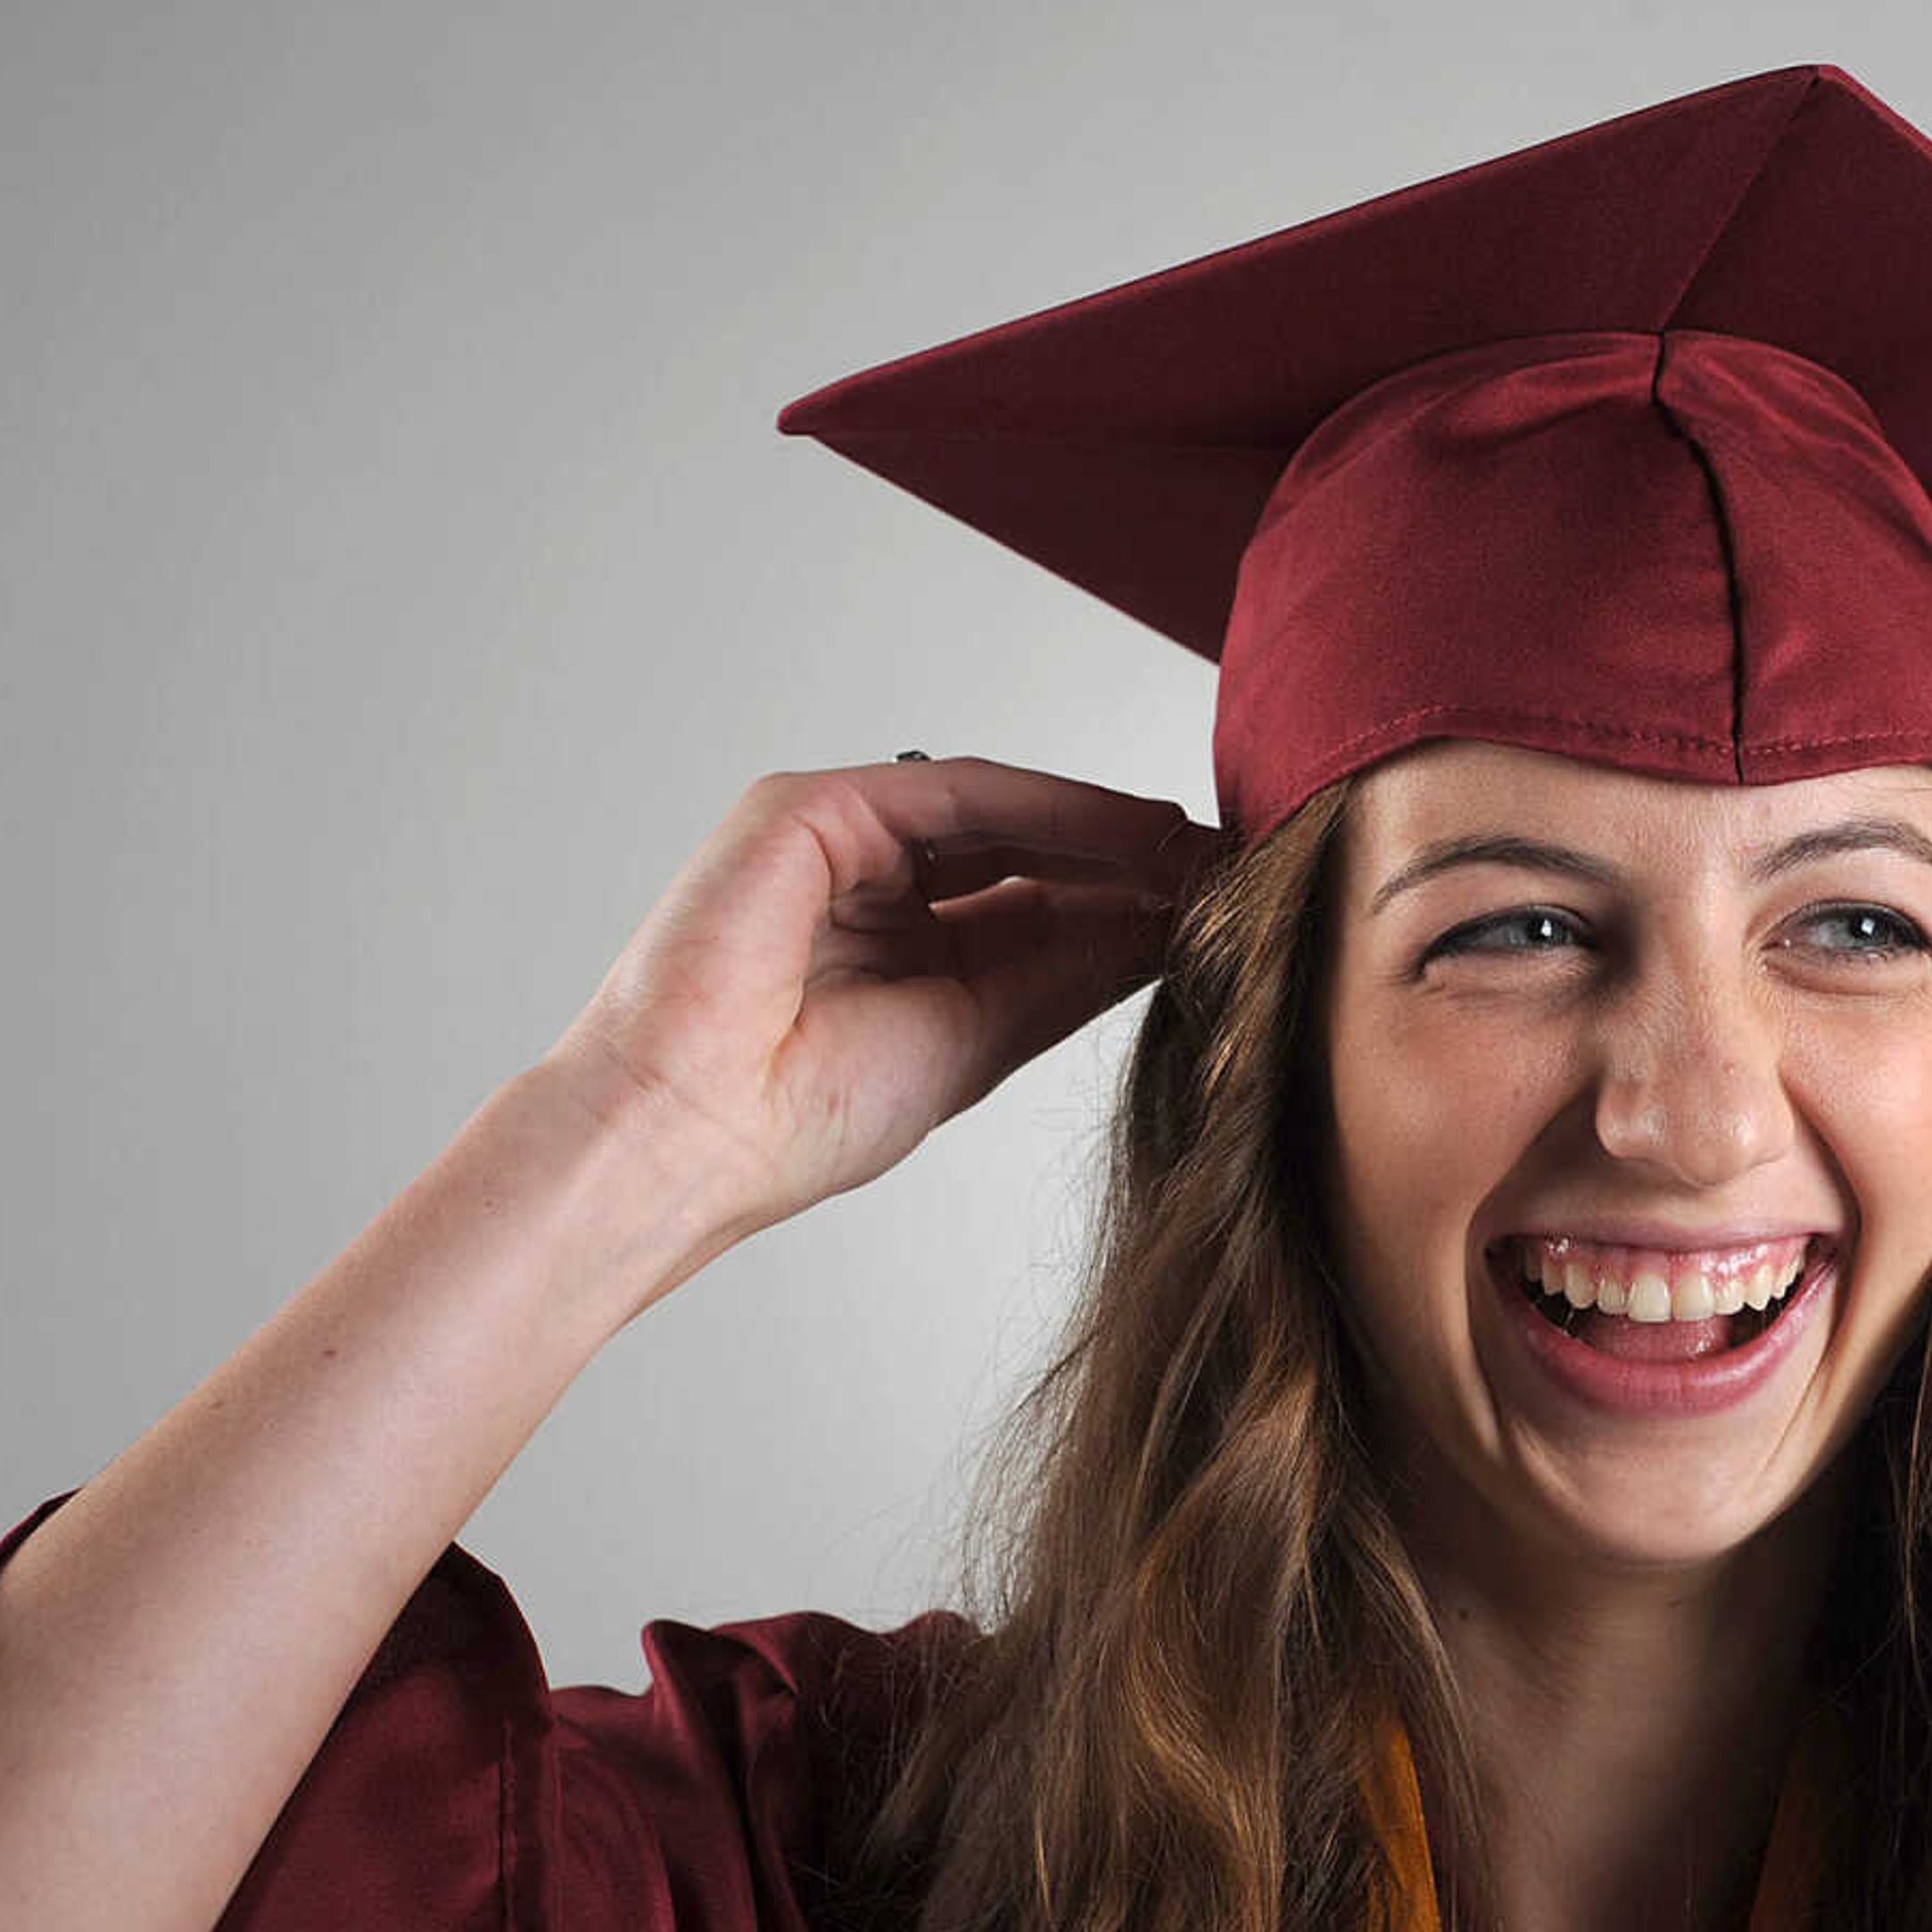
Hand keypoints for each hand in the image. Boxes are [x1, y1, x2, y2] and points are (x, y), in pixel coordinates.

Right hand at [541, 756, 1225, 1243]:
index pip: (1038, 901)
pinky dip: (1058, 808)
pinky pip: (963, 794)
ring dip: (1113, 830)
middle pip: (1030, 849)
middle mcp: (870, 880)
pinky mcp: (813, 807)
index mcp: (898, 944)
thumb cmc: (802, 1118)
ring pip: (1006, 812)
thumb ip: (1071, 972)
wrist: (692, 1137)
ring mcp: (837, 835)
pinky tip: (1138, 835)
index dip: (1132, 903)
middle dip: (1136, 860)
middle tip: (1238, 871)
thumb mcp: (983, 1034)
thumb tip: (1174, 929)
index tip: (1227, 912)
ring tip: (1205, 856)